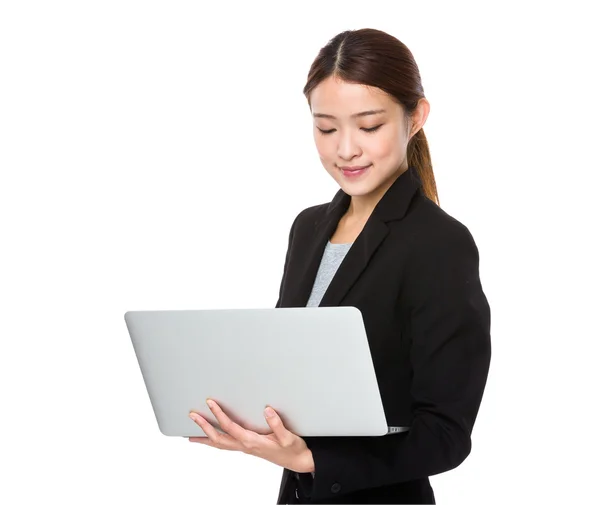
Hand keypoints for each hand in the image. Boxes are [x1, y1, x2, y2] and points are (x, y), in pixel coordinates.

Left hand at [188, 399, 314, 472]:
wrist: (297, 461)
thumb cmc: (292, 449)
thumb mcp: (288, 437)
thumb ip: (277, 425)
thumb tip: (267, 410)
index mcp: (253, 442)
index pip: (231, 427)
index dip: (219, 415)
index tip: (211, 403)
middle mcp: (245, 446)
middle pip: (219, 438)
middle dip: (204, 427)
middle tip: (193, 416)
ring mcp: (245, 448)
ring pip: (220, 444)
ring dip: (205, 437)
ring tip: (191, 434)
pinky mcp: (247, 447)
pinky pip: (226, 445)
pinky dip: (214, 441)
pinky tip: (210, 438)